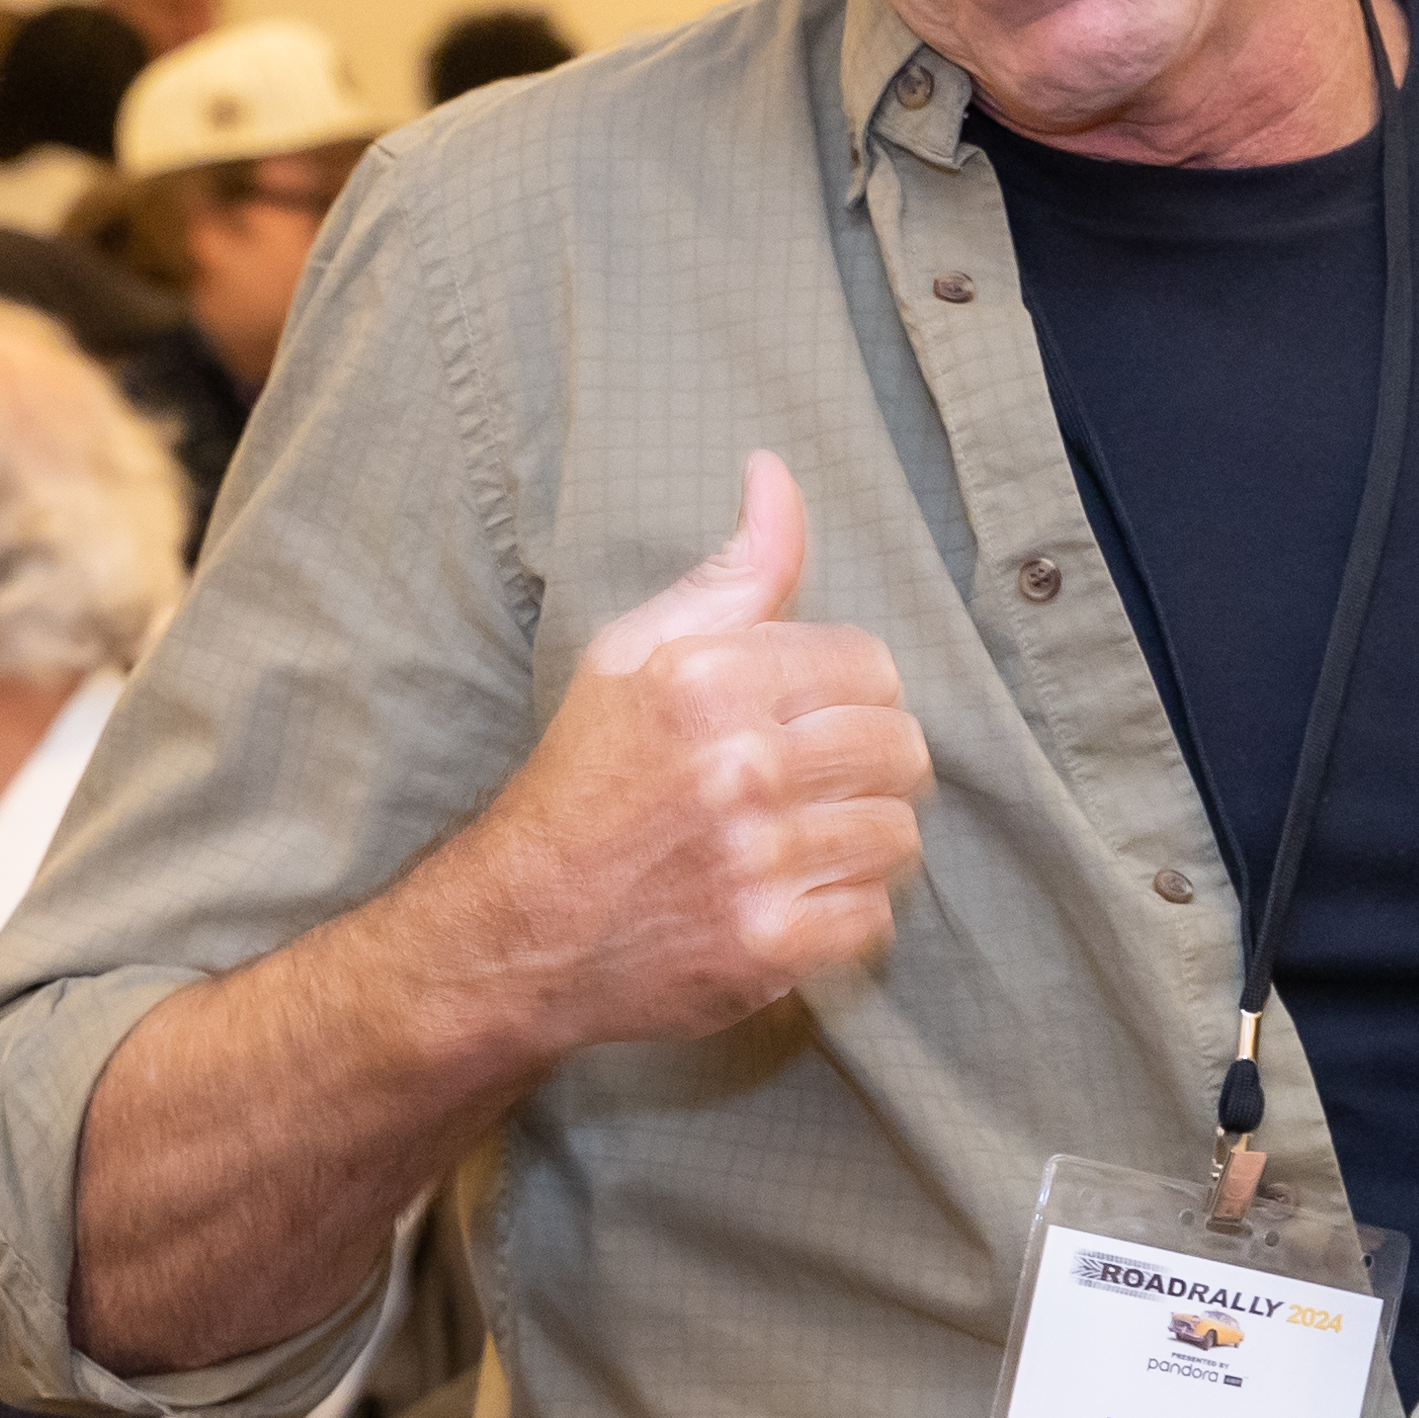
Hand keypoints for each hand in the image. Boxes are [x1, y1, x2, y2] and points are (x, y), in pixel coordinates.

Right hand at [448, 453, 929, 1059]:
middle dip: (869, 763)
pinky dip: (842, 912)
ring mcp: (758, 861)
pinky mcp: (769, 945)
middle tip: (817, 784)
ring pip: (897, 833)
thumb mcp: (636, 651)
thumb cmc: (586, 779)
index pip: (871, 664)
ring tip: (804, 841)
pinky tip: (790, 896)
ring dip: (860, 838)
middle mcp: (741, 765)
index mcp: (711, 679)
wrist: (519, 927)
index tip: (811, 718)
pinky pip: (873, 914)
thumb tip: (775, 472)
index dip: (851, 691)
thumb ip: (733, 570)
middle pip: (899, 747)